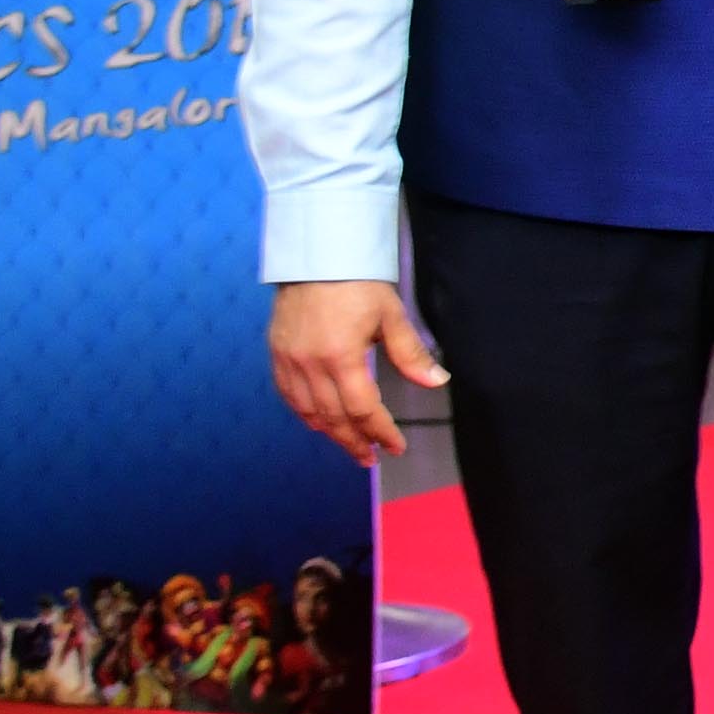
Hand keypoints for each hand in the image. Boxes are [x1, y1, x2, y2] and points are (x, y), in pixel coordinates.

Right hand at [267, 279, 445, 464]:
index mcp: (340, 356)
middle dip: (355, 441)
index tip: (394, 447)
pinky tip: (319, 422)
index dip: (380, 431)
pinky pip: (288, 395)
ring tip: (351, 445)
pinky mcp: (277, 353)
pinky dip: (305, 414)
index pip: (362, 408)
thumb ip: (410, 354)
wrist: (317, 256)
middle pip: (333, 418)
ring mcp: (289, 360)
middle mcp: (310, 364)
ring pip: (308, 411)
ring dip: (330, 433)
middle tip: (372, 457)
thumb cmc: (357, 282)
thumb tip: (436, 381)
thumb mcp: (391, 315)